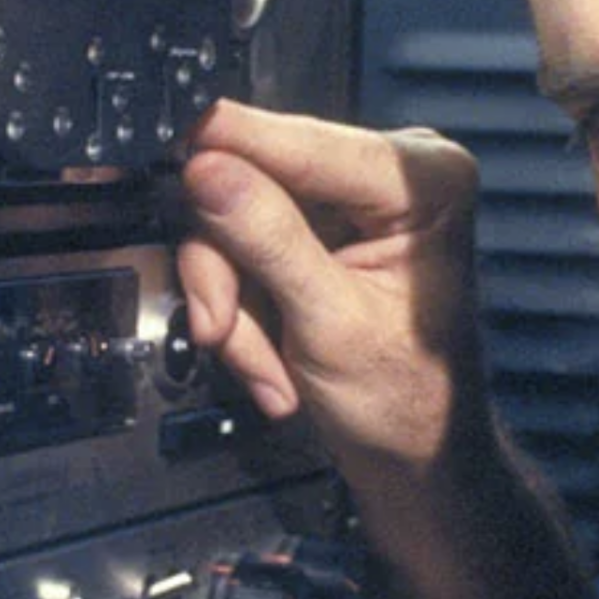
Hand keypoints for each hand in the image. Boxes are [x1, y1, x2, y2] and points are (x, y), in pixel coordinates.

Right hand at [175, 100, 484, 476]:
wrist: (415, 457)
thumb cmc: (405, 400)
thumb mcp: (329, 323)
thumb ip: (268, 239)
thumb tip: (208, 168)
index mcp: (422, 179)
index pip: (306, 141)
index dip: (232, 143)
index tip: (176, 144)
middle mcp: (388, 174)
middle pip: (258, 180)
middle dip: (233, 269)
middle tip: (220, 327)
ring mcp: (348, 203)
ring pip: (236, 221)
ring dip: (236, 305)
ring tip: (266, 368)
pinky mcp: (315, 233)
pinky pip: (242, 250)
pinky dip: (243, 312)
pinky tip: (273, 363)